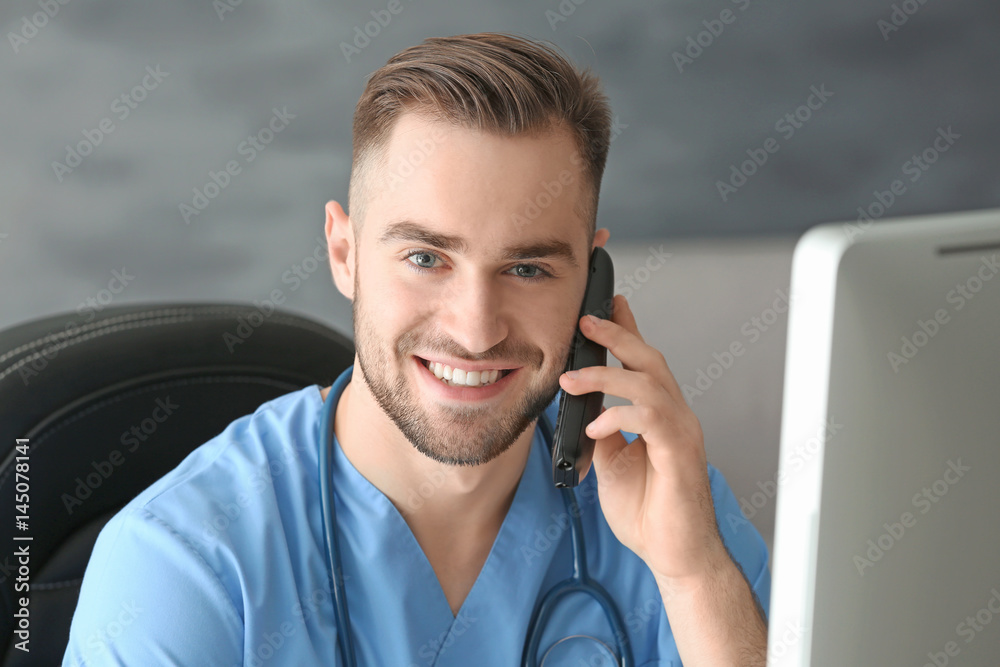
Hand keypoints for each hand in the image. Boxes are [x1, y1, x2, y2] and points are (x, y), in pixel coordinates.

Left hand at [558, 294, 729, 585]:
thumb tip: (582, 408)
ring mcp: (681, 432)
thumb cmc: (648, 512)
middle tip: (586, 320)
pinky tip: (598, 426)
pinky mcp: (679, 451)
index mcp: (659, 416)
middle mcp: (675, 417)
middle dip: (618, 334)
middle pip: (650, 359)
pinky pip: (651, 417)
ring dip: (606, 375)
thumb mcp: (611, 462)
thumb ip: (602, 431)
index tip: (607, 304)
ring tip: (572, 380)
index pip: (643, 363)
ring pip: (649, 381)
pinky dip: (619, 414)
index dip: (627, 330)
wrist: (671, 554)